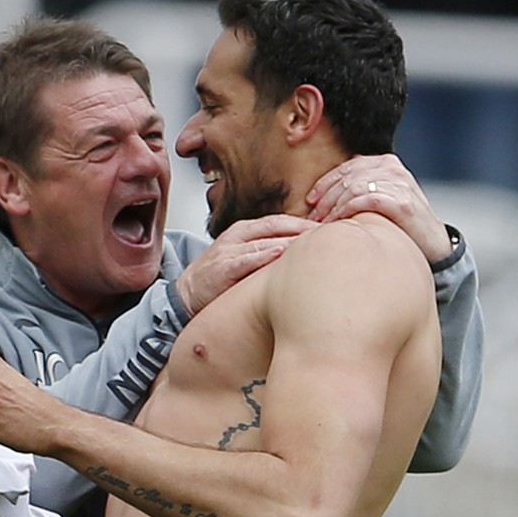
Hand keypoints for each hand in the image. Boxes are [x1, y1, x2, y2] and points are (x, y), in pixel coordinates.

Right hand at [175, 214, 316, 314]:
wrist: (186, 294)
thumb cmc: (218, 279)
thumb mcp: (244, 258)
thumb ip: (267, 252)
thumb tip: (302, 254)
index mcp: (244, 231)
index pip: (280, 221)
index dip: (305, 223)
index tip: (330, 228)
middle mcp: (237, 236)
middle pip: (277, 225)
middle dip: (304, 228)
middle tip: (331, 232)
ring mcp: (229, 250)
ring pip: (265, 240)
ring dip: (291, 241)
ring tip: (315, 242)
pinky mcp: (223, 268)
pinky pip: (247, 259)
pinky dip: (264, 255)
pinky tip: (282, 254)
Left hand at [306, 154, 452, 262]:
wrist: (434, 245)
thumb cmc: (403, 224)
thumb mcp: (383, 198)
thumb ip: (363, 187)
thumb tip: (331, 187)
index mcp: (386, 163)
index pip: (347, 167)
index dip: (325, 183)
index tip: (311, 200)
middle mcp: (393, 168)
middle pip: (347, 176)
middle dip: (326, 197)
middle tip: (313, 216)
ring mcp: (398, 183)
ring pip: (352, 187)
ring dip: (333, 206)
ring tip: (322, 223)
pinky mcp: (401, 201)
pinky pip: (364, 200)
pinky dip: (346, 211)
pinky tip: (337, 224)